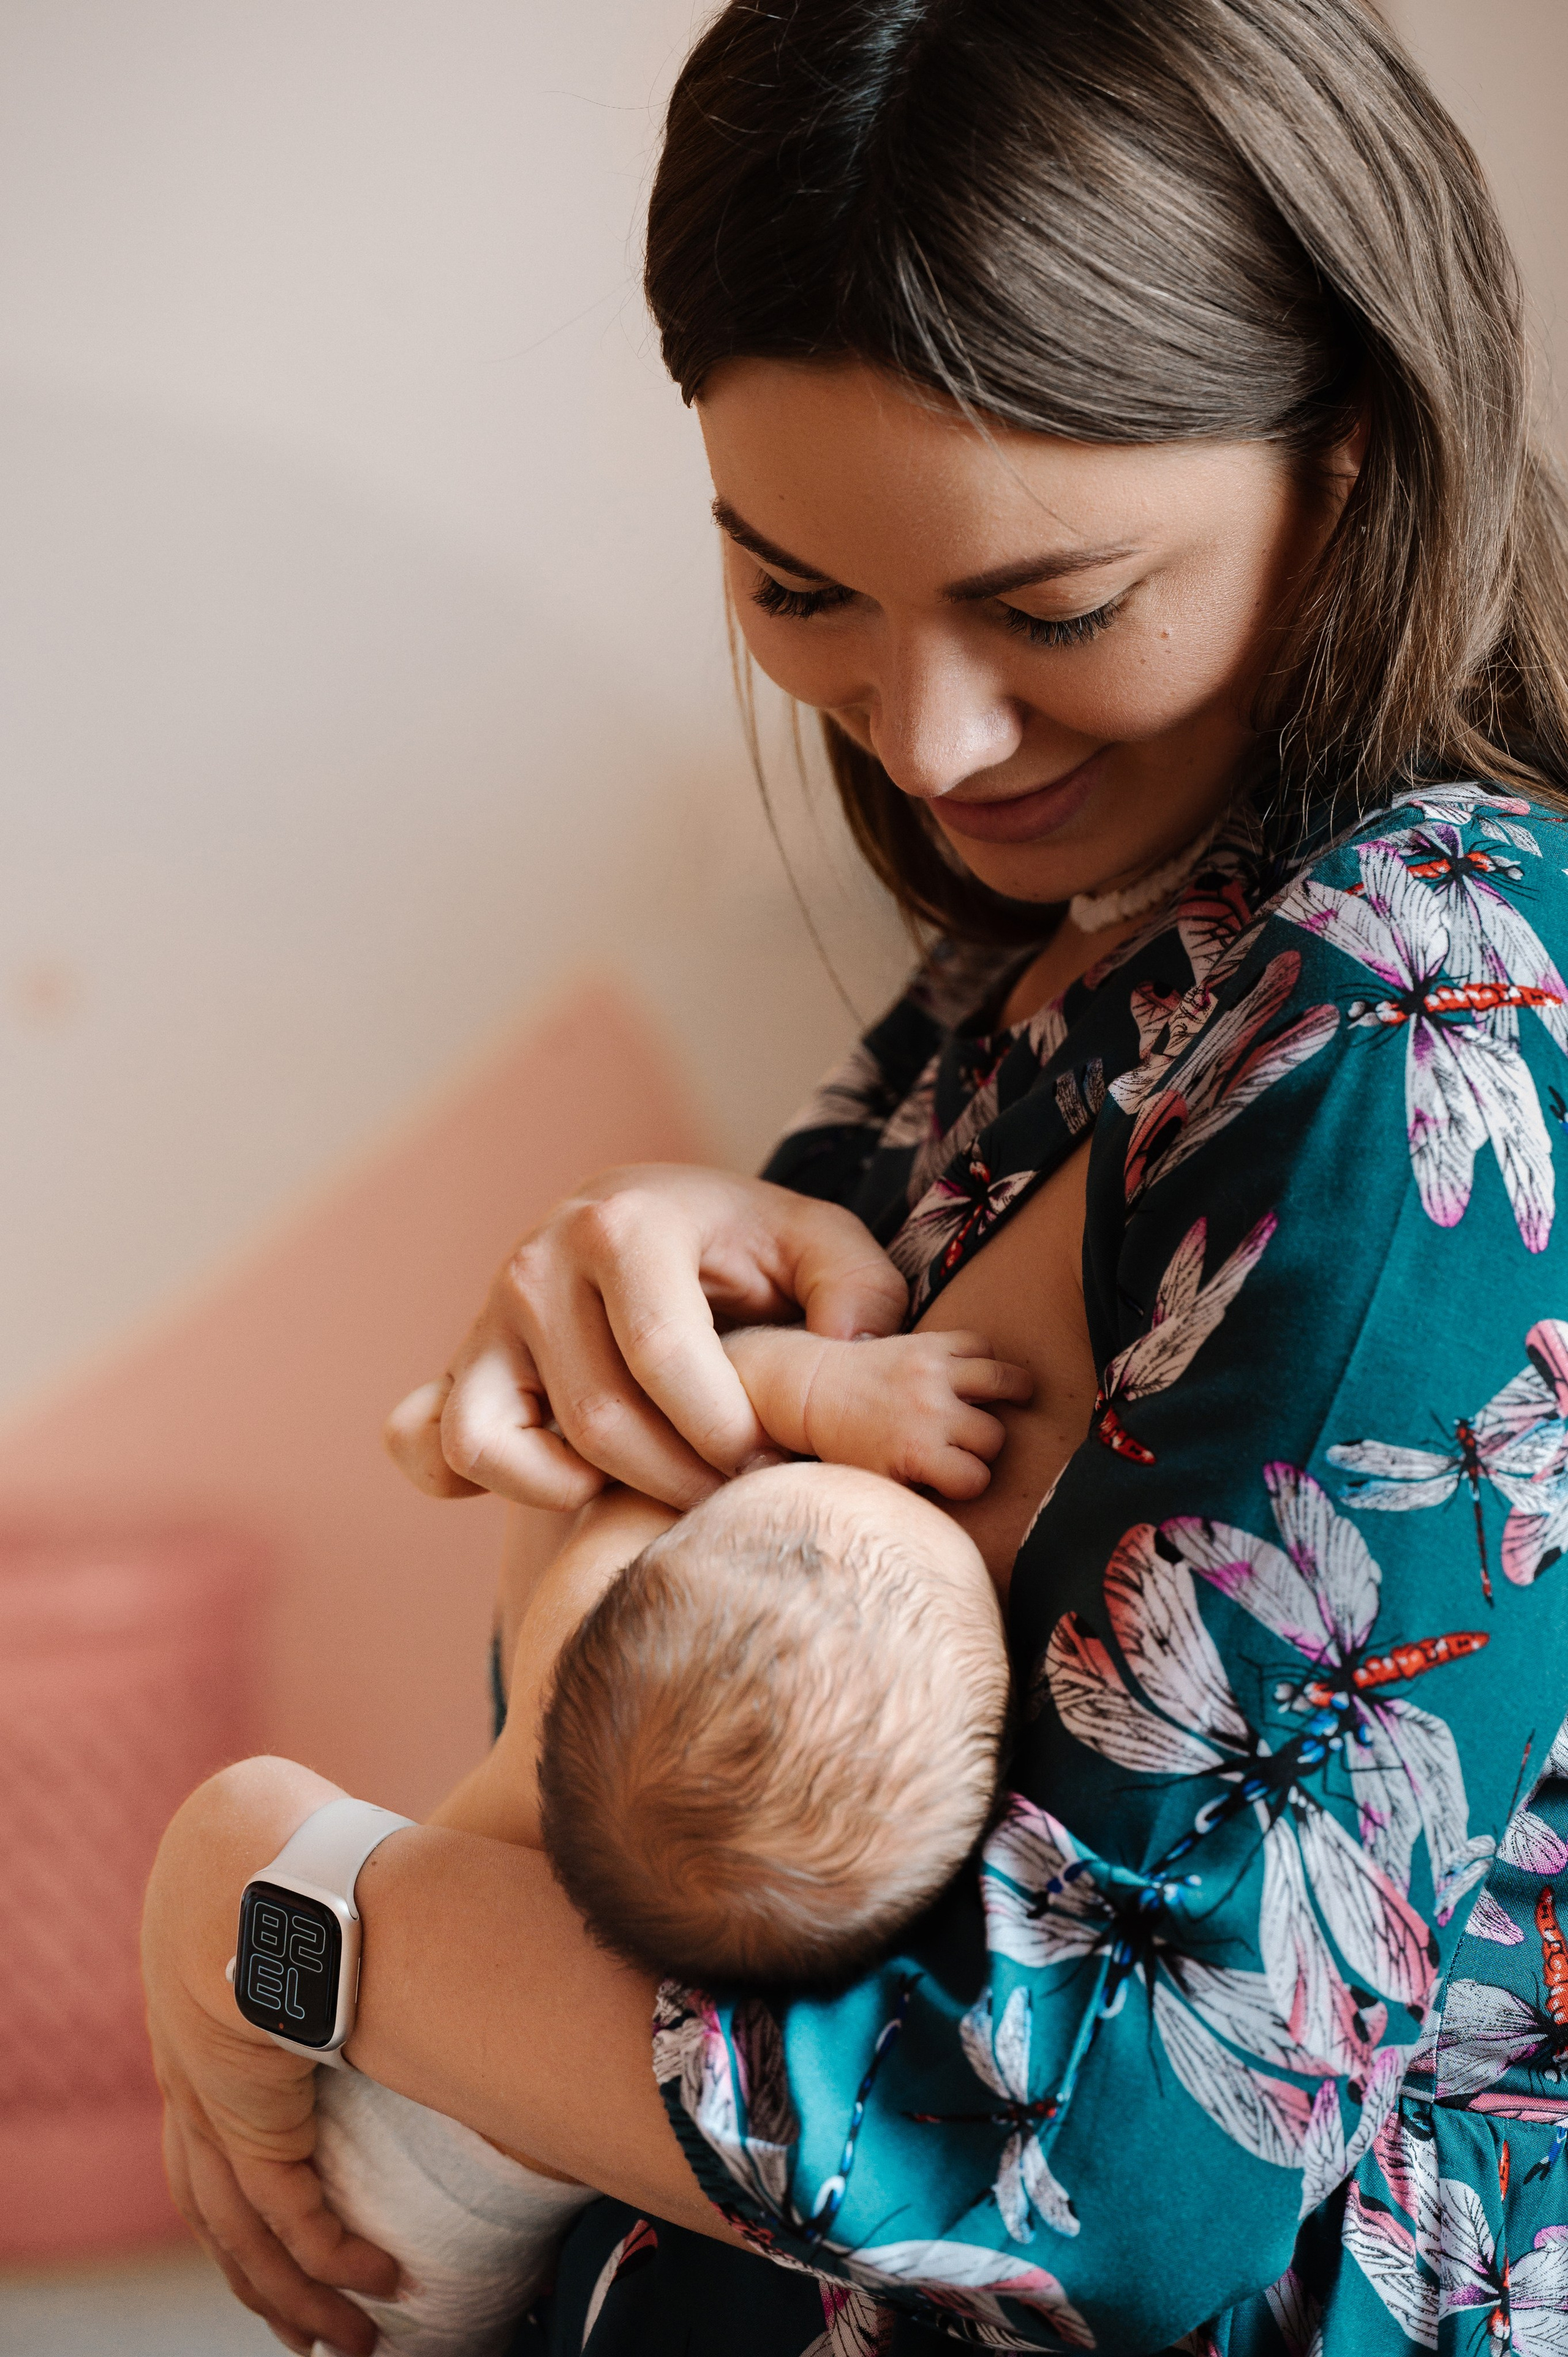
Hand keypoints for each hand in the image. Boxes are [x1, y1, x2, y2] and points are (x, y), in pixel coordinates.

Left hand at [143, 1761, 401, 2355]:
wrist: (259, 1842)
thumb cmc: (305, 1844)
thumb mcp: (320, 1893)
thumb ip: (365, 1921)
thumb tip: (445, 1906)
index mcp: (203, 2026)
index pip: (207, 2148)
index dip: (249, 2215)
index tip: (291, 2265)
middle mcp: (192, 2076)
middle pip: (215, 2212)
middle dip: (268, 2287)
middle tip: (319, 2337)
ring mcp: (210, 2099)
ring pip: (242, 2232)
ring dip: (297, 2296)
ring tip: (353, 2340)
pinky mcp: (246, 2109)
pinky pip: (285, 2211)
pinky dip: (329, 2256)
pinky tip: (376, 2280)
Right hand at [384, 1165, 907, 1512]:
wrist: (655, 1228)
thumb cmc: (743, 1250)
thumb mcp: (814, 1244)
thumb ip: (857, 1288)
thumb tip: (853, 1349)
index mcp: (623, 1225)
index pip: (663, 1358)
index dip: (726, 1433)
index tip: (776, 1460)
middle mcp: (535, 1265)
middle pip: (598, 1420)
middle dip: (680, 1478)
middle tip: (738, 1491)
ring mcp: (485, 1320)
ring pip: (508, 1448)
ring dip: (593, 1493)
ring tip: (664, 1482)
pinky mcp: (458, 1369)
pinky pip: (435, 1450)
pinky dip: (489, 1483)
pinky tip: (567, 1481)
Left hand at [801, 1329, 1032, 1499]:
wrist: (815, 1389)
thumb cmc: (849, 1444)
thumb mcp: (878, 1483)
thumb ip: (920, 1495)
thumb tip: (958, 1520)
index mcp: (917, 1450)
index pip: (977, 1479)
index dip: (969, 1483)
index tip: (955, 1478)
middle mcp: (930, 1409)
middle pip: (994, 1436)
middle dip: (984, 1446)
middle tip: (965, 1444)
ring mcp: (932, 1371)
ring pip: (1003, 1380)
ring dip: (1015, 1390)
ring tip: (1020, 1396)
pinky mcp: (930, 1343)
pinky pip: (980, 1344)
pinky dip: (985, 1357)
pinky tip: (981, 1372)